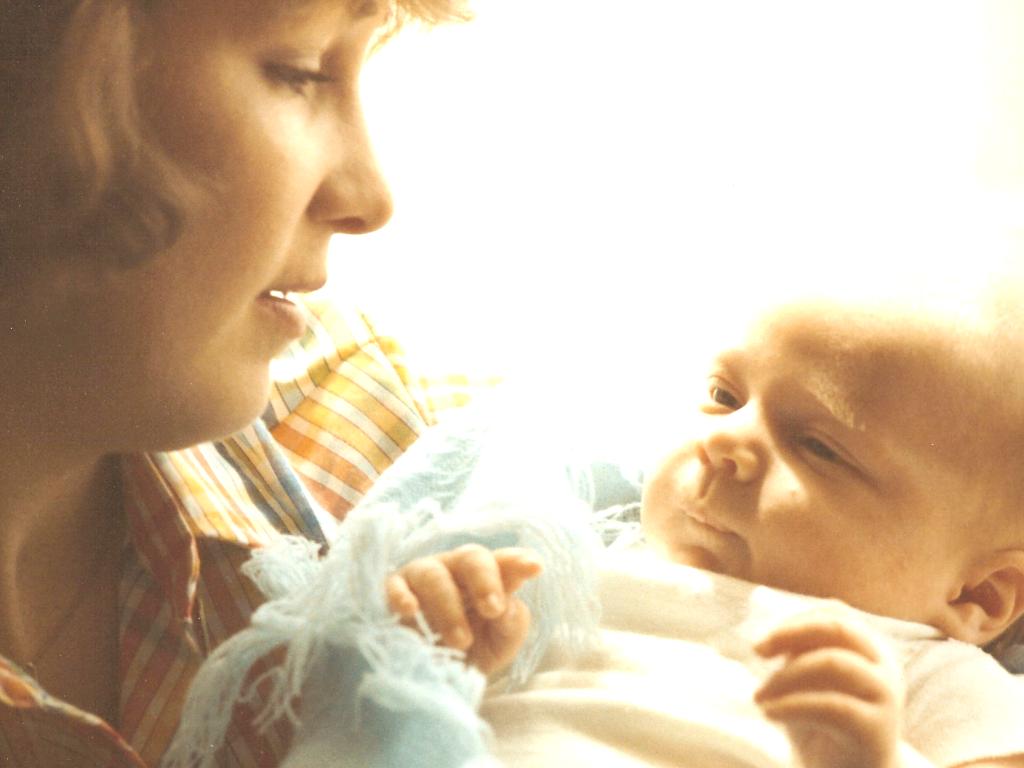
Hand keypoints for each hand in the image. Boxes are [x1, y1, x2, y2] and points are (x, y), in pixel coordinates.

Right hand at [386, 544, 541, 673]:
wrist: (427, 679)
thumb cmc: (470, 654)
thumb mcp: (499, 646)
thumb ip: (512, 625)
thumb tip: (507, 608)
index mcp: (487, 579)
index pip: (505, 561)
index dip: (518, 560)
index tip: (535, 568)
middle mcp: (455, 570)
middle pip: (471, 557)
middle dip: (485, 581)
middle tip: (493, 609)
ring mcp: (422, 577)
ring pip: (434, 575)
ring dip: (449, 606)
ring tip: (462, 642)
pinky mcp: (393, 591)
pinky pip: (394, 586)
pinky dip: (401, 596)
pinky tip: (409, 610)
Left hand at [754, 612, 903, 767]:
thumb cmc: (820, 728)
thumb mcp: (803, 684)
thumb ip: (795, 655)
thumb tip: (768, 639)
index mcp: (869, 650)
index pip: (834, 613)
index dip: (794, 620)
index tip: (761, 644)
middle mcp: (884, 666)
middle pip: (839, 626)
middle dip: (791, 632)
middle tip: (756, 650)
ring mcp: (886, 696)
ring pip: (832, 661)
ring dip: (785, 675)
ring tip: (759, 696)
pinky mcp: (877, 729)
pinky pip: (831, 705)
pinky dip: (791, 705)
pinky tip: (768, 713)